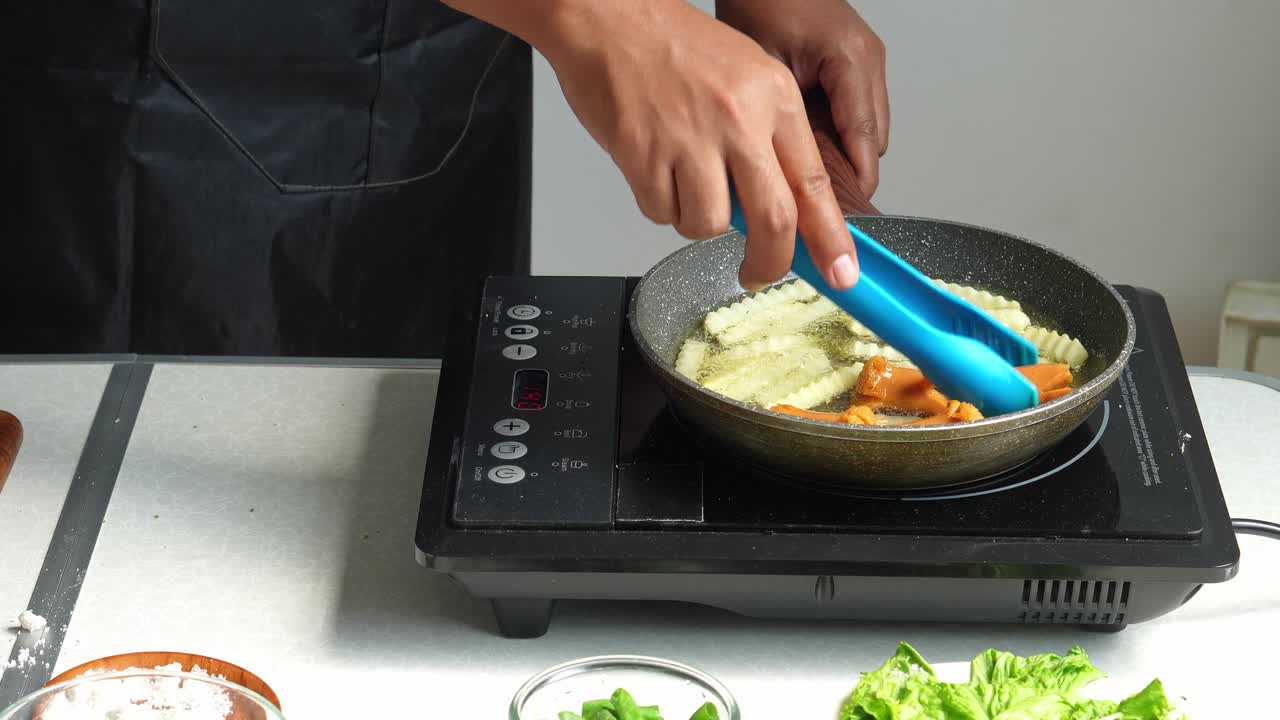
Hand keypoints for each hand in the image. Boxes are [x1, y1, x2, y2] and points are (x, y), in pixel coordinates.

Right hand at [523, 0, 858, 290]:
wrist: (607, 18)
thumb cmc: (670, 46)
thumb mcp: (745, 77)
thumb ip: (768, 141)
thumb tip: (781, 210)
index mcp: (773, 97)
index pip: (814, 183)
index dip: (831, 238)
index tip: (842, 273)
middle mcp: (739, 118)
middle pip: (774, 220)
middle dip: (769, 262)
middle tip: (758, 274)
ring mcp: (690, 138)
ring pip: (709, 224)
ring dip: (695, 219)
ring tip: (682, 181)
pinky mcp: (644, 155)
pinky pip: (661, 213)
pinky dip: (658, 204)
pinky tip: (652, 167)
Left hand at [717, 0, 887, 198]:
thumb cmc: (760, 5)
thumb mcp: (764, 71)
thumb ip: (779, 122)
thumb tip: (781, 176)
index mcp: (851, 60)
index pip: (864, 140)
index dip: (853, 184)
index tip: (838, 217)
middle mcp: (869, 61)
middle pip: (872, 143)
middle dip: (847, 175)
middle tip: (816, 205)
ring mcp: (868, 63)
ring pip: (868, 133)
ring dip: (842, 155)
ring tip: (808, 179)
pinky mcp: (859, 67)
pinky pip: (857, 115)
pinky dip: (838, 136)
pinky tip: (808, 146)